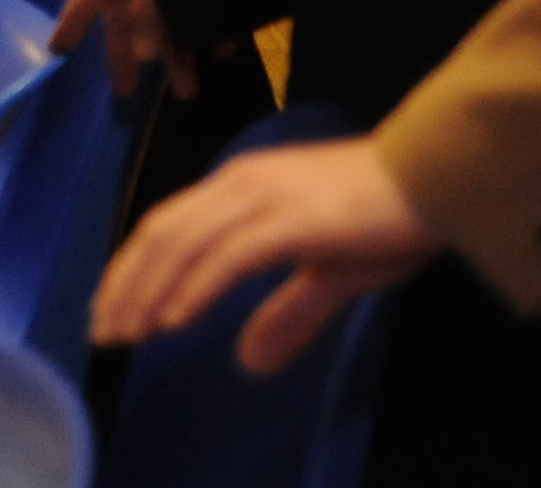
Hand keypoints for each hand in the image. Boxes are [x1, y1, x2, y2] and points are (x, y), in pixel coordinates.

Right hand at [53, 0, 198, 100]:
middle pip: (127, 24)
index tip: (57, 52)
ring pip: (168, 23)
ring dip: (179, 55)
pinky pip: (202, 11)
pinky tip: (225, 48)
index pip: (83, 6)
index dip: (70, 28)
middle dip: (128, 58)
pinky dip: (212, 32)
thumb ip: (145, 14)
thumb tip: (145, 54)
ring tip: (189, 89)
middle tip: (125, 93)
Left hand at [91, 136, 438, 370]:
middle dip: (125, 285)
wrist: (438, 176)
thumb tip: (249, 364)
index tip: (106, 311)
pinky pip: (230, 255)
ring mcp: (262, 199)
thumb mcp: (328, 272)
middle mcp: (237, 185)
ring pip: (183, 244)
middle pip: (160, 234)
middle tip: (102, 332)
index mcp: (237, 187)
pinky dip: (195, 286)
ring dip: (149, 290)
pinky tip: (174, 318)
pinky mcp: (292, 220)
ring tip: (127, 332)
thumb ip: (286, 314)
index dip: (130, 269)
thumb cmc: (385, 218)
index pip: (164, 226)